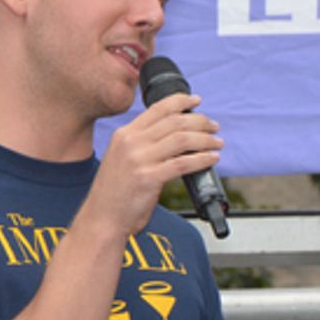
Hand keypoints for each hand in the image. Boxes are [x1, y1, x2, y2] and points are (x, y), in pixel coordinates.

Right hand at [82, 92, 222, 236]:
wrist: (102, 219)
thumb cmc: (116, 193)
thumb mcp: (124, 159)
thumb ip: (144, 145)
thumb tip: (178, 137)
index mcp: (125, 134)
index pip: (158, 108)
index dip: (181, 101)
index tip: (196, 101)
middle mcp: (131, 142)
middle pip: (174, 121)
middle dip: (200, 121)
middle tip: (214, 127)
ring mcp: (139, 159)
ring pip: (182, 139)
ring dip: (205, 139)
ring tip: (217, 142)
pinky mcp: (148, 178)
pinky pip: (183, 163)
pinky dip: (202, 159)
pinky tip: (212, 159)